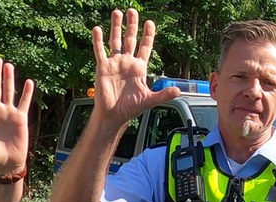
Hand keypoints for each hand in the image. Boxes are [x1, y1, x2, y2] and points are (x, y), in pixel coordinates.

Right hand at [90, 8, 179, 129]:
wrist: (114, 116)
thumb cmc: (130, 109)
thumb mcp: (149, 100)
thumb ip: (163, 94)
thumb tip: (178, 91)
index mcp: (139, 68)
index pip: (144, 47)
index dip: (148, 35)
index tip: (150, 23)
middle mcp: (127, 63)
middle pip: (130, 39)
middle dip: (132, 25)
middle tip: (133, 11)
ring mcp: (115, 63)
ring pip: (115, 40)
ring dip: (116, 27)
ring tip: (117, 12)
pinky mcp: (103, 67)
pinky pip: (100, 51)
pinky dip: (98, 40)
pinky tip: (97, 29)